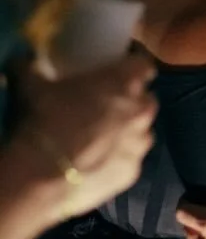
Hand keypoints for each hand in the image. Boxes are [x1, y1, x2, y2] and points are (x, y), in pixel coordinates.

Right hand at [8, 52, 156, 217]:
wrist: (45, 176)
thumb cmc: (44, 120)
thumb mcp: (29, 84)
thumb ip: (29, 66)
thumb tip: (25, 62)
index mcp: (125, 82)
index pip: (144, 63)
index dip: (134, 62)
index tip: (121, 63)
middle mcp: (142, 112)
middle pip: (146, 99)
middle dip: (132, 99)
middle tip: (106, 101)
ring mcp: (141, 146)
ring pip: (142, 132)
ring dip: (128, 130)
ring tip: (101, 134)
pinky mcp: (133, 173)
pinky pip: (130, 159)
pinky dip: (118, 157)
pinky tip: (96, 160)